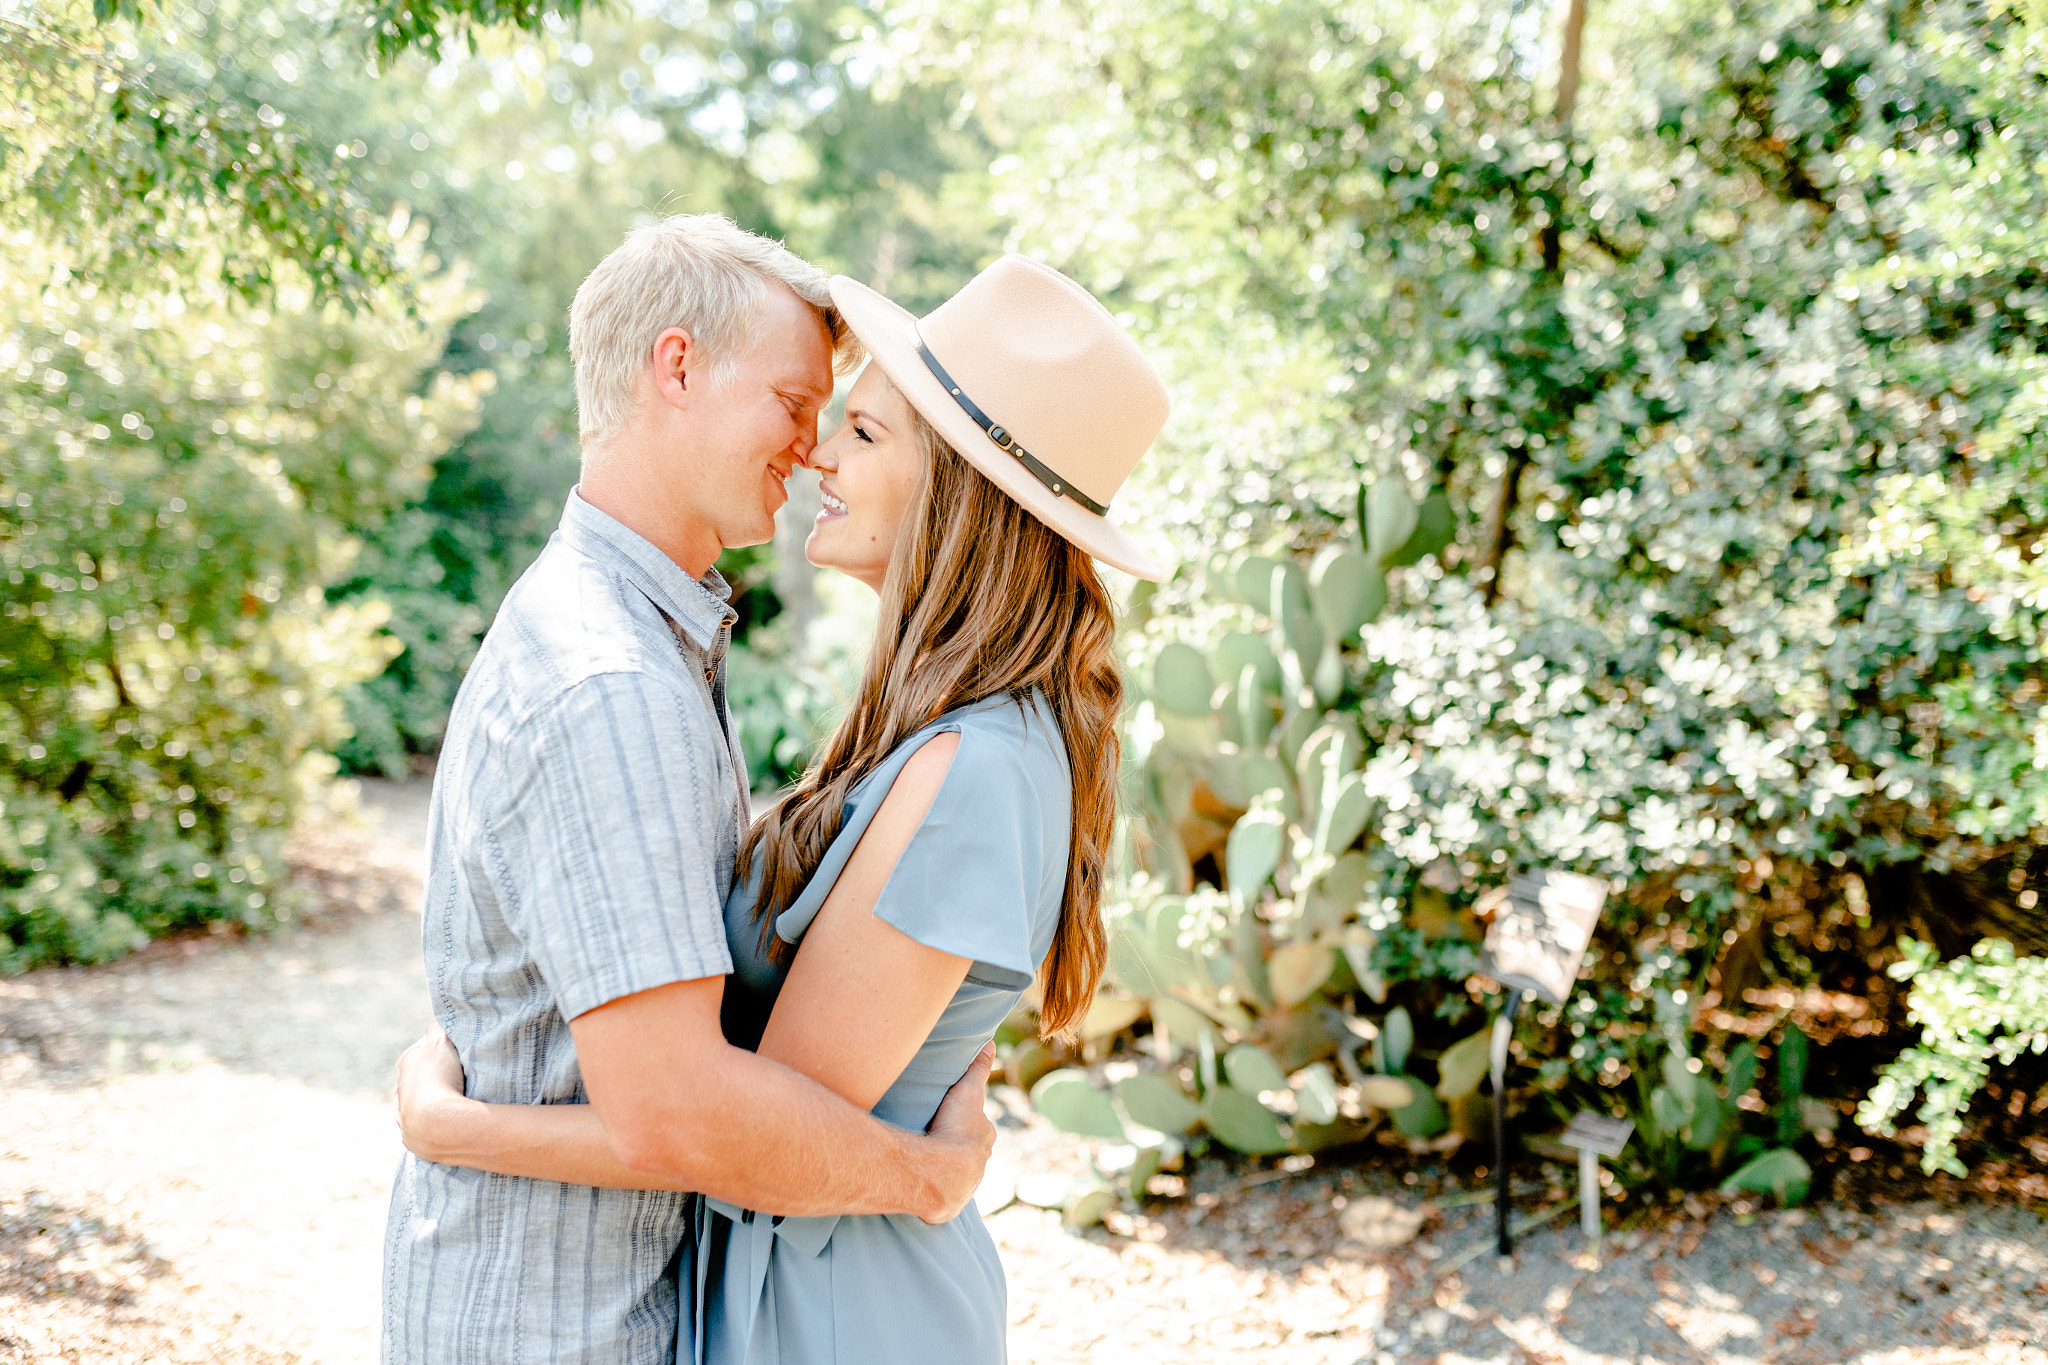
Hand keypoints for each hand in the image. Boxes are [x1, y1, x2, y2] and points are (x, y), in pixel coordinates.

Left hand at [394, 1024, 473, 1163]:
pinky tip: (446, 1121)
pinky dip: (433, 1122)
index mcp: (405, 1063)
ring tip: (454, 1102)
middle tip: (458, 1077)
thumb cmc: (440, 1078)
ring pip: (417, 1103)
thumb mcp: (442, 1041)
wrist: (436, 1123)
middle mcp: (399, 1090)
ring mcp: (403, 1116)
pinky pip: (423, 1126)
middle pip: (418, 1077)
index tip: (457, 1054)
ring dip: (432, 1102)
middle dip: (434, 1076)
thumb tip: (436, 1019)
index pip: (422, 1049)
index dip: (441, 1049)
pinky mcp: (412, 1138)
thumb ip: (438, 1026)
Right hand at [916, 1041, 997, 1223]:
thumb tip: (990, 1042)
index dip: (966, 1123)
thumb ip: (977, 1068)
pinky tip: (921, 1187)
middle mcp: (979, 1166)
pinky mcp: (947, 1206)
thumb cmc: (956, 1130)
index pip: (978, 1129)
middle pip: (969, 1154)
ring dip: (944, 1171)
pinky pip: (941, 1197)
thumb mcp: (966, 1091)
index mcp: (984, 1140)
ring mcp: (964, 1188)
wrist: (944, 1173)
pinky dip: (933, 1192)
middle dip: (957, 1150)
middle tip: (935, 1141)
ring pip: (956, 1177)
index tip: (952, 1119)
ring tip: (925, 1164)